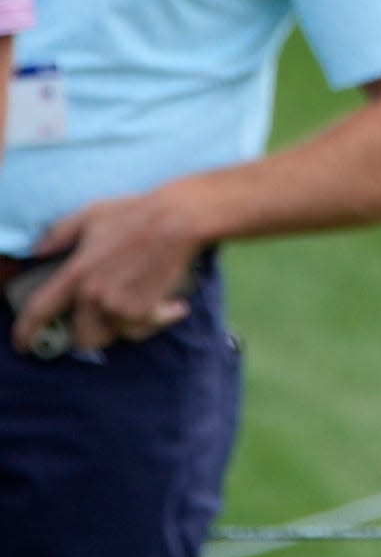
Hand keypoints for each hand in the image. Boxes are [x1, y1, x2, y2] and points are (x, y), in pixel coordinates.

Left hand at [12, 191, 201, 354]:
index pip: (39, 312)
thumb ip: (59, 233)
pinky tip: (171, 305)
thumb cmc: (138, 212)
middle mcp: (93, 294)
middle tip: (108, 319)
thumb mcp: (92, 214)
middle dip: (93, 333)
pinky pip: (143, 328)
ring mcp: (119, 305)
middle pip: (82, 338)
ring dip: (127, 325)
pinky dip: (158, 319)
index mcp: (75, 272)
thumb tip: (38, 250)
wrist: (180, 218)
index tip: (23, 345)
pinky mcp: (146, 310)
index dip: (25, 333)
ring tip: (142, 304)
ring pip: (115, 335)